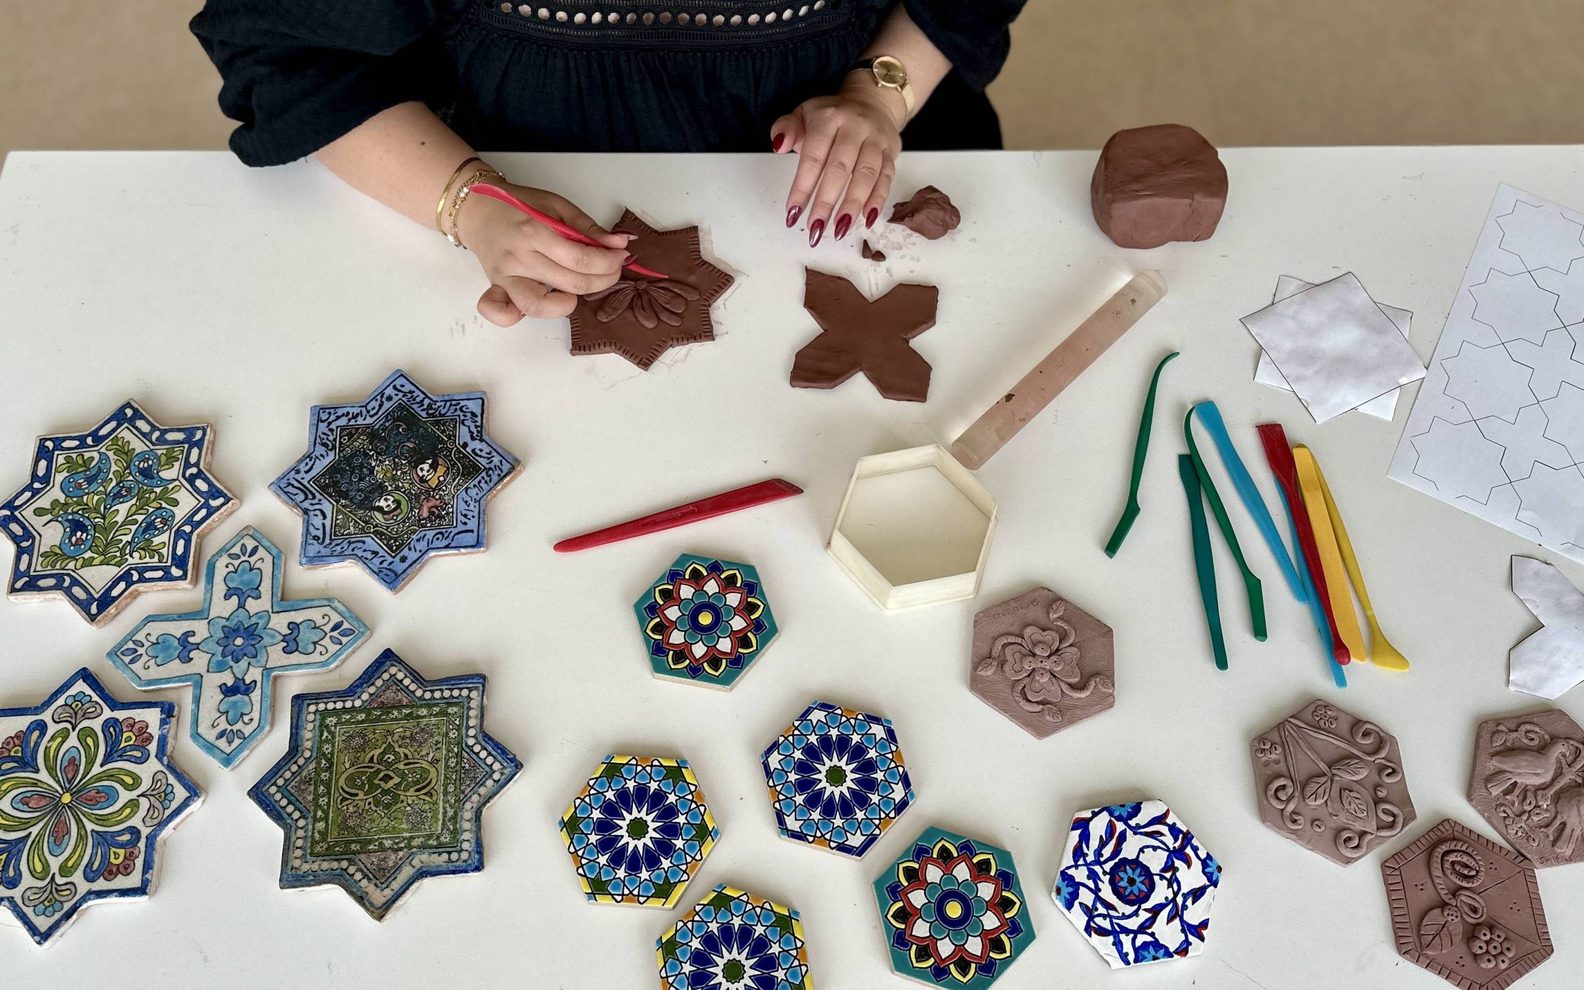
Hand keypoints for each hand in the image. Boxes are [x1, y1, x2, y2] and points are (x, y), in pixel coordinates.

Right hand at [456, 181, 630, 325]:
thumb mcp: (556, 206)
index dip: (608, 262)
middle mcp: (518, 258)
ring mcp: (505, 276)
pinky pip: (501, 313)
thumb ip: (588, 227)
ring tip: (576, 291)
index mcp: (533, 231)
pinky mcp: (496, 288)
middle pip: (570, 283)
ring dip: (567, 304)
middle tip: (612, 271)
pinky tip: (539, 303)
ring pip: (539, 306)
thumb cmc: (517, 205)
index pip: (581, 258)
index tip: (620, 257)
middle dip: (602, 280)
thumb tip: (620, 243)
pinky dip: (516, 317)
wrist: (477, 209)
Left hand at [772, 76, 904, 246]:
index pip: (813, 156)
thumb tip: (779, 145)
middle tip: (816, 227)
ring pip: (866, 175)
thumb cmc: (832, 117)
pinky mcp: (891, 152)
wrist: (872, 101)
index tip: (793, 212)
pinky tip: (866, 219)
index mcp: (828, 118)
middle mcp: (855, 127)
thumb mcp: (803, 114)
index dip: (803, 187)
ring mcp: (875, 140)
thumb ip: (786, 128)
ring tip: (840, 229)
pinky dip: (878, 200)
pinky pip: (886, 177)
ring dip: (853, 204)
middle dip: (827, 201)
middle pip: (840, 168)